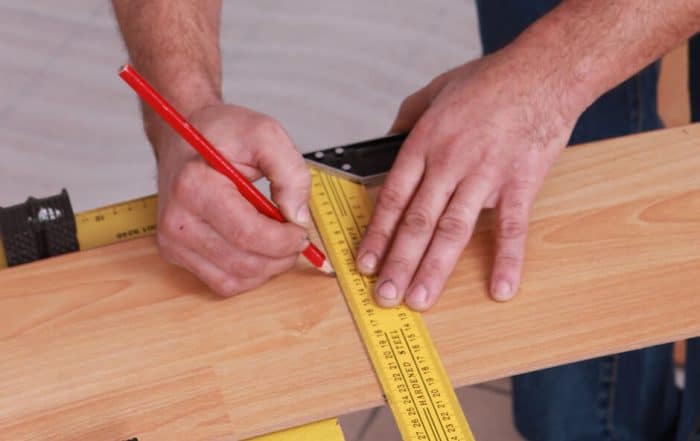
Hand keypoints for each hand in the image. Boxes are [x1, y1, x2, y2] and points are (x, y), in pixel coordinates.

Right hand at [154, 103, 310, 295]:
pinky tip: (257, 249)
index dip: (285, 240)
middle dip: (282, 255)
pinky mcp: (176, 254)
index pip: (248, 234)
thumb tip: (298, 216)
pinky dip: (249, 273)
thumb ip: (290, 172)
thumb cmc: (219, 134)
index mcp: (194, 187)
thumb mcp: (264, 134)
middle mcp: (177, 219)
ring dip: (267, 267)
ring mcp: (173, 241)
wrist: (183, 135)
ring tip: (277, 239)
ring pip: (236, 280)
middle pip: (245, 263)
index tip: (301, 229)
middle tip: (296, 236)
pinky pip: (223, 282)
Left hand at [357, 49, 579, 309]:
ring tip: (419, 299)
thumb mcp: (434, 91)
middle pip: (418, 222)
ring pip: (454, 231)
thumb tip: (386, 142)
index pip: (394, 198)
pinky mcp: (519, 185)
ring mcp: (485, 177)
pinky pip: (512, 228)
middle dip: (399, 262)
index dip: (377, 234)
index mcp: (425, 144)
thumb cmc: (489, 81)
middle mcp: (450, 164)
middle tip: (384, 295)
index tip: (365, 263)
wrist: (542, 72)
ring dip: (434, 269)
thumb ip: (406, 120)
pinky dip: (508, 260)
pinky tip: (501, 288)